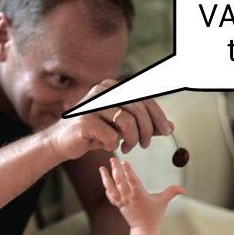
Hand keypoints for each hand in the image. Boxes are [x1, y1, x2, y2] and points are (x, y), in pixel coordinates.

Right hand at [48, 81, 174, 162]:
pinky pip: (112, 137)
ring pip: (127, 123)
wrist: (63, 141)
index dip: (158, 116)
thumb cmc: (95, 133)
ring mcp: (92, 105)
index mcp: (113, 87)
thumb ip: (145, 125)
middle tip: (145, 144)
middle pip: (138, 110)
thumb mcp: (122, 127)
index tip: (167, 131)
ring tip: (127, 147)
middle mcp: (103, 91)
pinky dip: (114, 145)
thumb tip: (170, 127)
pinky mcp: (84, 122)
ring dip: (132, 140)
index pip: (144, 99)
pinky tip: (108, 146)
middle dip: (147, 131)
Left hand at [99, 158, 185, 229]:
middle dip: (115, 169)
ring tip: (102, 168)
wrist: (144, 229)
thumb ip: (172, 192)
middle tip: (112, 158)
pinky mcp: (118, 205)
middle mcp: (129, 198)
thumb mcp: (163, 202)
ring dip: (106, 177)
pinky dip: (107, 188)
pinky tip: (104, 180)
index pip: (132, 181)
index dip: (128, 171)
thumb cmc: (154, 214)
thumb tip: (184, 189)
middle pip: (120, 181)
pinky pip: (110, 196)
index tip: (124, 162)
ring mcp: (122, 202)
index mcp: (139, 195)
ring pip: (112, 188)